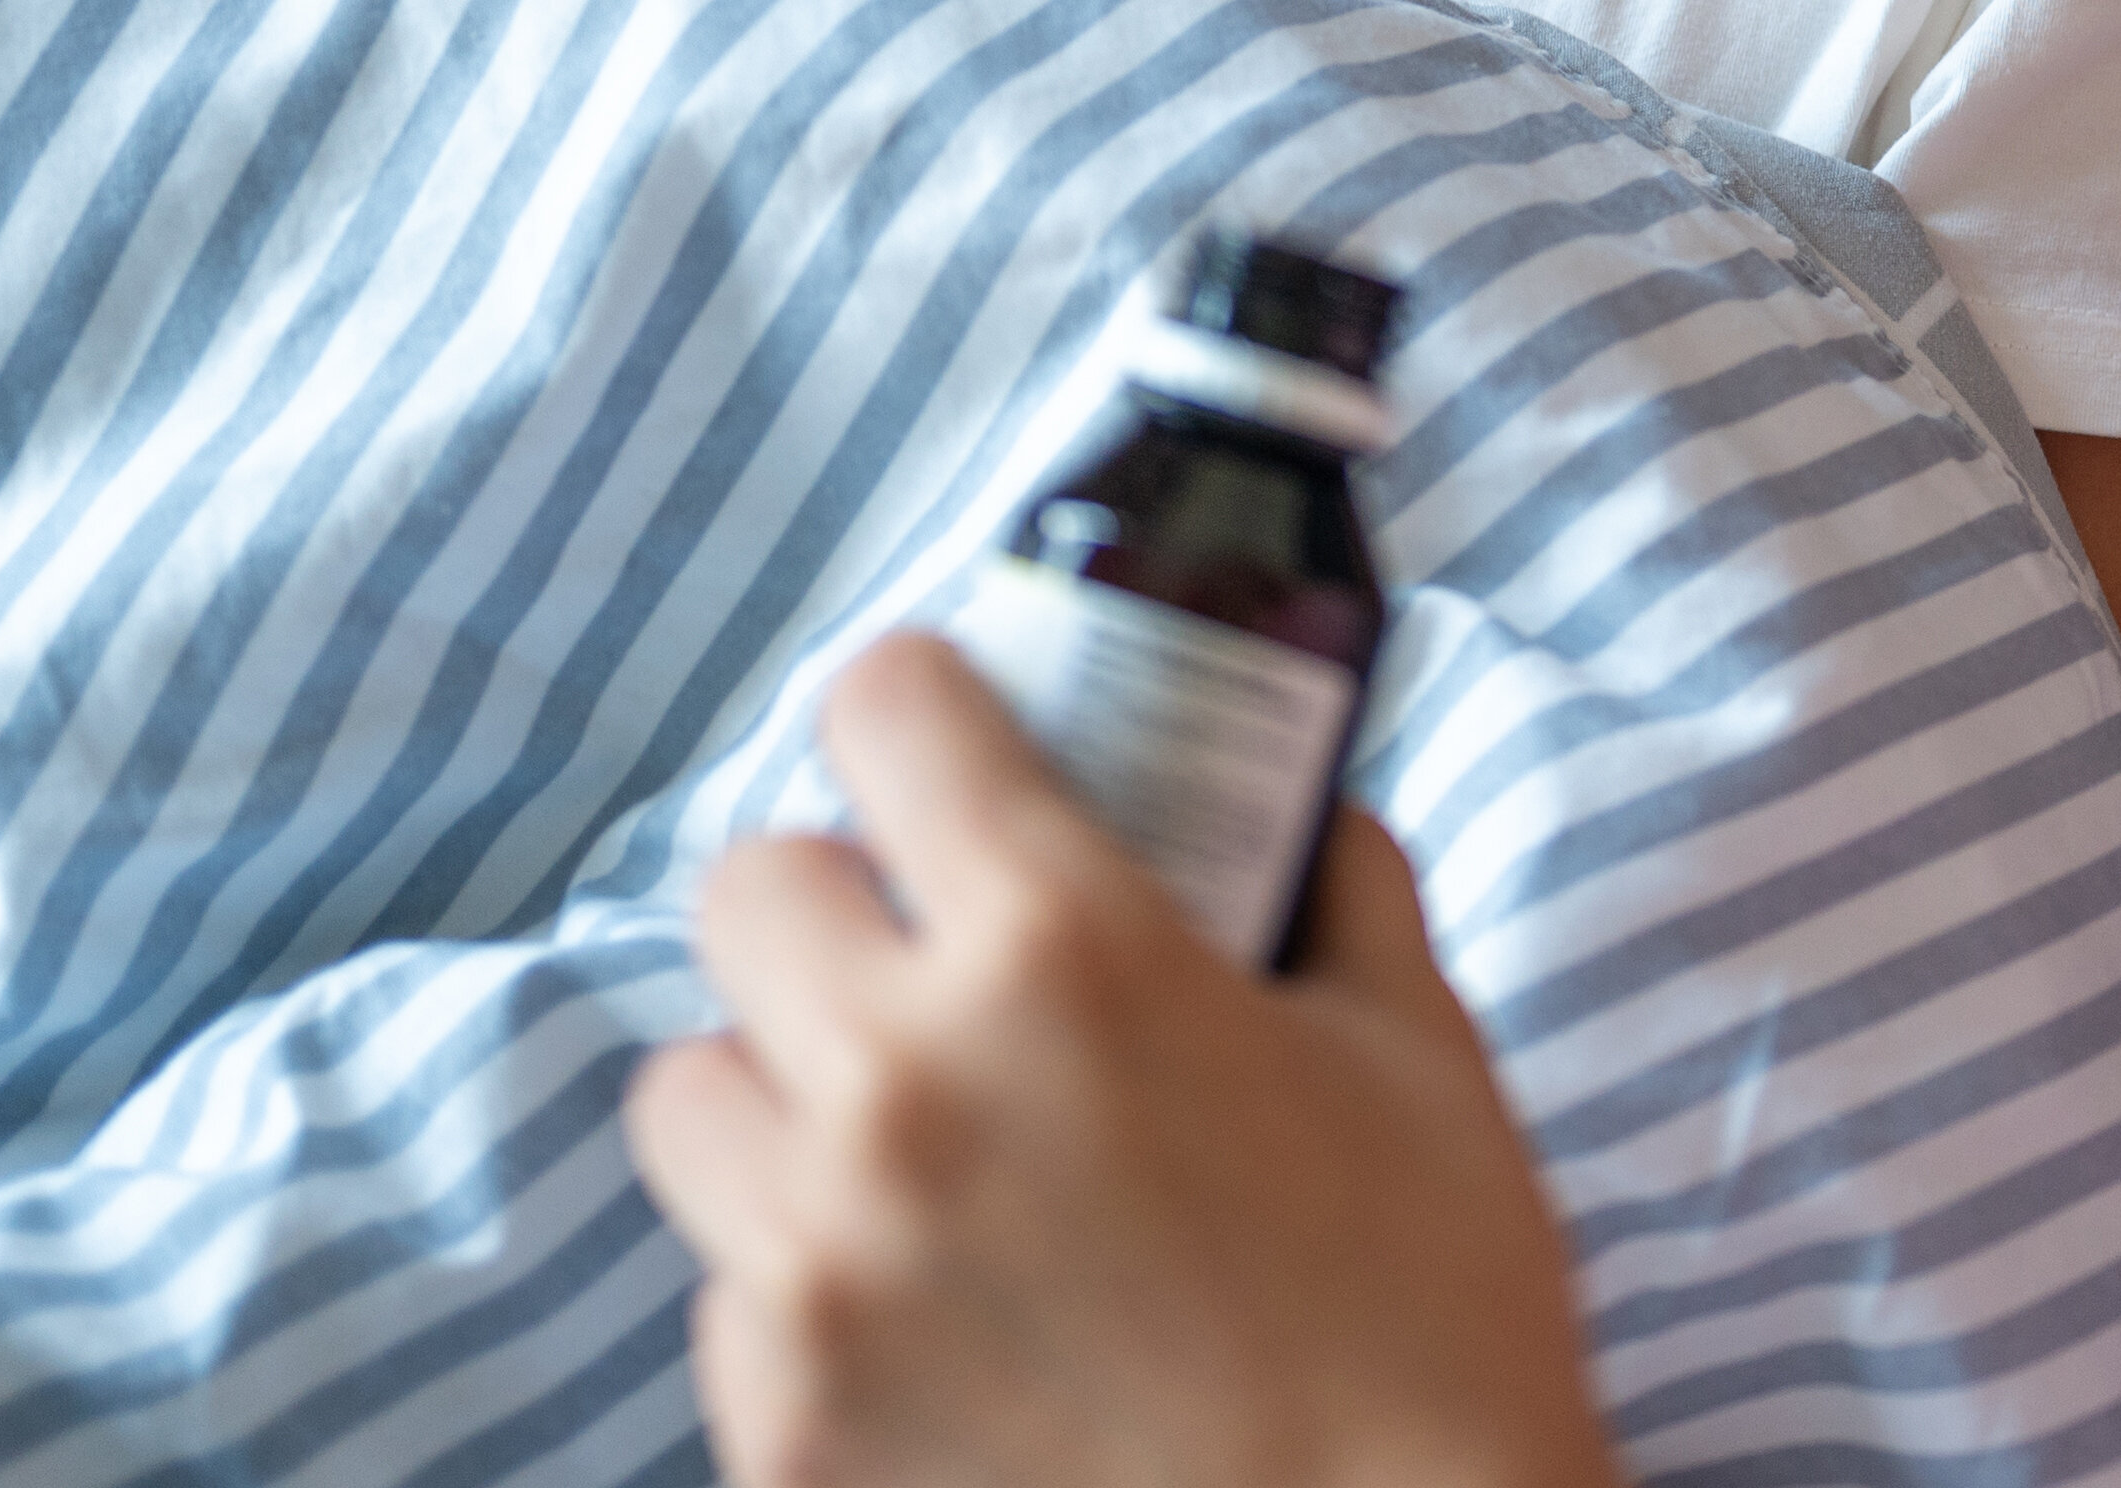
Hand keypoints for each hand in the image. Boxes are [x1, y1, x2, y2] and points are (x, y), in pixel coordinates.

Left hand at [624, 633, 1608, 1487]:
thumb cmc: (1429, 1324)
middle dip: (841, 904)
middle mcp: (903, 1087)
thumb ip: (1336, 898)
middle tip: (930, 962)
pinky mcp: (775, 1426)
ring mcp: (815, 1268)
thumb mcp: (1418, 1057)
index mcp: (1068, 953)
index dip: (920, 705)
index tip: (947, 738)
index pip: (887, 711)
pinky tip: (937, 1315)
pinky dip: (807, 1283)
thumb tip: (1297, 813)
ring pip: (692, 1095)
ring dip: (785, 1095)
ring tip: (903, 1150)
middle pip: (747, 891)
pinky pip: (727, 1293)